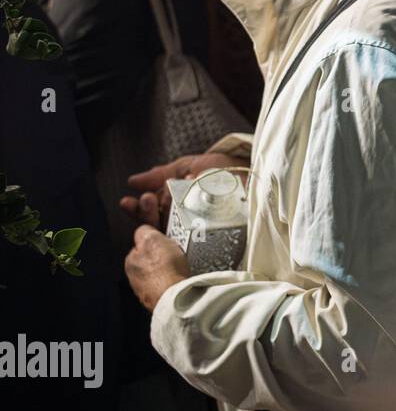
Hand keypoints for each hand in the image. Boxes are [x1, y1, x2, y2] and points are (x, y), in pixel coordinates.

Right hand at [120, 152, 244, 228]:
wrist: (253, 170)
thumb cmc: (223, 169)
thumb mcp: (189, 167)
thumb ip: (162, 174)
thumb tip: (133, 181)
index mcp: (177, 209)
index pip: (151, 215)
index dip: (138, 210)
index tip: (128, 202)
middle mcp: (185, 224)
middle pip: (158, 227)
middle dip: (146, 214)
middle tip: (147, 200)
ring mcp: (200, 234)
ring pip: (172, 236)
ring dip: (159, 221)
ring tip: (157, 202)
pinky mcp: (216, 240)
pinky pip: (196, 243)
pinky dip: (185, 231)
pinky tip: (180, 218)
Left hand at [124, 225, 190, 311]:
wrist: (177, 295)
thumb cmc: (165, 270)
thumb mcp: (153, 238)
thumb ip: (145, 231)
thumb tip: (143, 230)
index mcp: (130, 261)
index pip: (141, 245)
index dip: (155, 241)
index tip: (165, 241)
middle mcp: (134, 277)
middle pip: (150, 261)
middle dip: (161, 257)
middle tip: (175, 254)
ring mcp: (146, 290)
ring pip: (158, 274)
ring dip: (167, 271)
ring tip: (180, 268)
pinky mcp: (159, 299)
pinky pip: (167, 286)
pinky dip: (173, 282)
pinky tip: (181, 279)